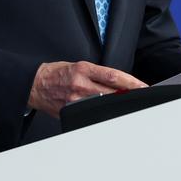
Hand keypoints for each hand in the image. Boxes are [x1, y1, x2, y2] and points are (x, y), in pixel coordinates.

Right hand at [28, 61, 146, 117]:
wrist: (36, 84)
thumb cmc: (57, 73)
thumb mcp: (77, 65)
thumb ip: (97, 74)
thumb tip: (118, 83)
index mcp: (84, 69)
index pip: (113, 76)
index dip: (132, 82)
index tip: (144, 86)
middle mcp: (81, 84)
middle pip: (113, 92)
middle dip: (131, 95)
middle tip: (144, 97)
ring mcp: (76, 100)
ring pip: (105, 104)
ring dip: (120, 105)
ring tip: (132, 106)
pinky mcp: (72, 111)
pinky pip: (92, 113)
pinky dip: (104, 113)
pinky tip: (113, 114)